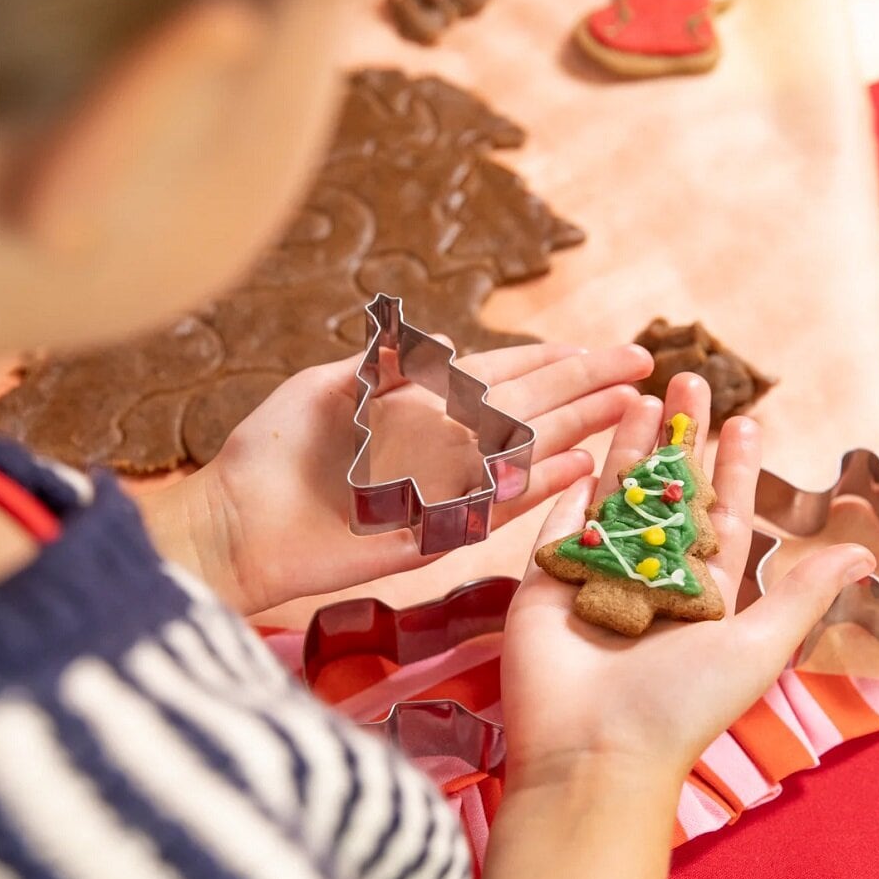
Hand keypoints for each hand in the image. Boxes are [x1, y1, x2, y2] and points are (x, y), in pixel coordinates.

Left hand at [140, 342, 650, 613]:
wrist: (238, 525)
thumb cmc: (275, 450)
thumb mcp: (328, 388)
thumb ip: (390, 366)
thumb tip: (453, 346)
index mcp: (420, 406)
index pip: (499, 376)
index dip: (549, 361)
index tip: (596, 351)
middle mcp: (443, 446)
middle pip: (528, 408)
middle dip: (585, 385)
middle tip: (641, 367)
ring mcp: (445, 488)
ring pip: (525, 450)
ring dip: (579, 426)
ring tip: (630, 406)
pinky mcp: (437, 532)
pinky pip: (497, 505)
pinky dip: (539, 484)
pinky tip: (582, 464)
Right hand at [477, 375, 874, 878]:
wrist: (591, 751)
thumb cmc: (681, 704)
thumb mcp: (754, 645)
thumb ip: (799, 593)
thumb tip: (859, 551)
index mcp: (702, 594)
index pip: (722, 517)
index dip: (735, 469)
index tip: (747, 422)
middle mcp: (652, 579)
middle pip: (669, 493)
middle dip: (683, 438)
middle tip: (693, 381)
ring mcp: (598, 576)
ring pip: (617, 495)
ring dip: (633, 445)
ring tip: (645, 394)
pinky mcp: (547, 580)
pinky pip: (562, 520)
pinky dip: (574, 481)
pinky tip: (587, 440)